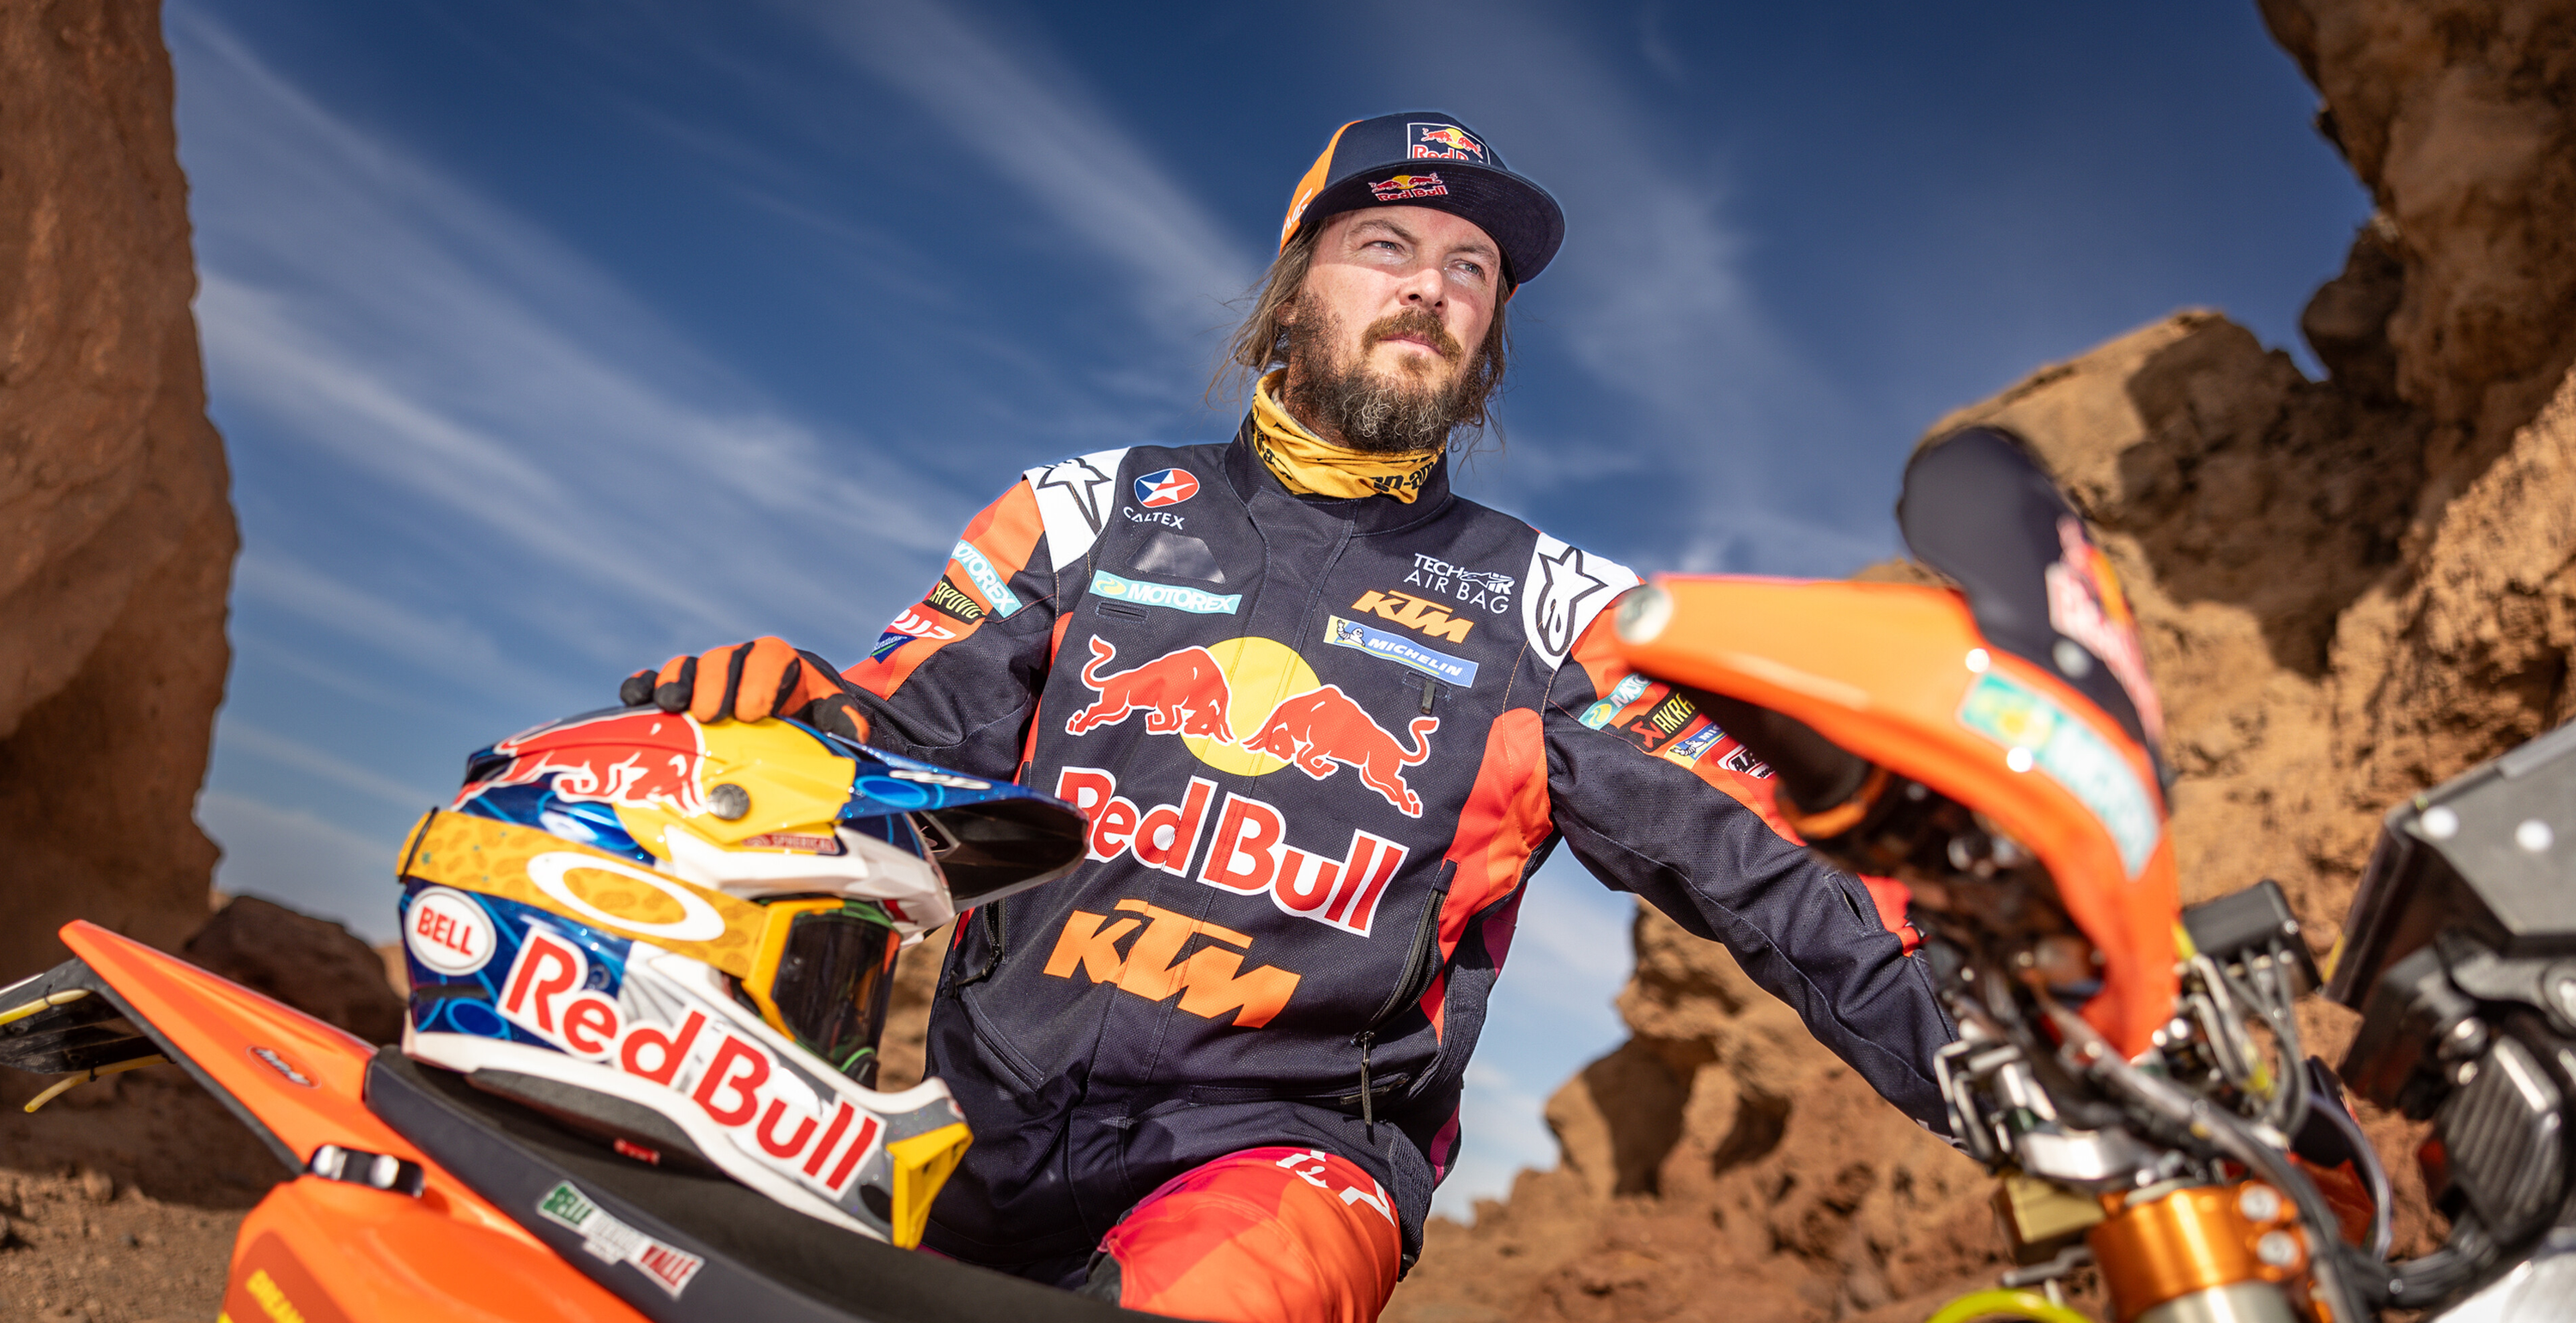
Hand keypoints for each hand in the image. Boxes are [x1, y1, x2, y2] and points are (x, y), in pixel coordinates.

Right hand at [620, 637, 866, 738]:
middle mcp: (739, 661)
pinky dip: (644, 686)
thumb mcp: (833, 717)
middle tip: (710, 715)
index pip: (770, 657)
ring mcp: (705, 674)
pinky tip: (636, 701)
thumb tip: (851, 731)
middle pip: (724, 660)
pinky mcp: (677, 691)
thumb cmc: (811, 718)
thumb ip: (844, 720)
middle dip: (715, 685)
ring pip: (688, 667)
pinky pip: (655, 681)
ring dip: (677, 683)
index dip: (758, 681)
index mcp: (781, 663)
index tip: (752, 713)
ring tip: (672, 708)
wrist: (788, 718)